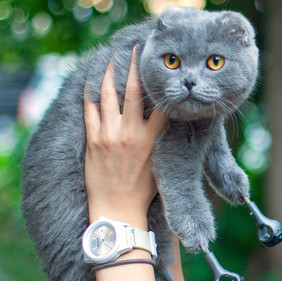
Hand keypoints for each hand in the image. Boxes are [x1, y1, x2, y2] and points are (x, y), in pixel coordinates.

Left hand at [84, 47, 167, 225]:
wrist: (118, 210)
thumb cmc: (143, 192)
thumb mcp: (163, 165)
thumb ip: (166, 143)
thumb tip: (174, 127)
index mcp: (152, 139)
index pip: (161, 104)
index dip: (162, 84)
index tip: (163, 70)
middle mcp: (131, 133)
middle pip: (134, 91)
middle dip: (135, 67)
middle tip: (137, 51)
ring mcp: (109, 134)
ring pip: (108, 95)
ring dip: (110, 73)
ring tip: (111, 60)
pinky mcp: (92, 139)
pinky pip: (89, 109)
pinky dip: (90, 93)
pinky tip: (91, 82)